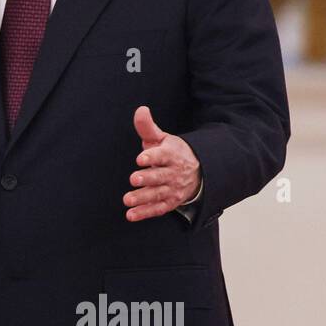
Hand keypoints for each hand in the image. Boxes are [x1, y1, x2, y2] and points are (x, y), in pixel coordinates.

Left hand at [123, 105, 200, 221]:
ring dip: (143, 198)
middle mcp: (174, 173)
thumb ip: (147, 127)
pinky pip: (158, 209)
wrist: (198, 172)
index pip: (162, 155)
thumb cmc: (171, 153)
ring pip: (158, 194)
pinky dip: (145, 212)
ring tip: (127, 200)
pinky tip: (131, 215)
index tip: (140, 158)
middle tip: (134, 179)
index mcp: (171, 155)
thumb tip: (140, 110)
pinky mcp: (170, 202)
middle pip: (160, 176)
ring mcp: (173, 189)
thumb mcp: (161, 138)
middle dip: (148, 178)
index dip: (152, 157)